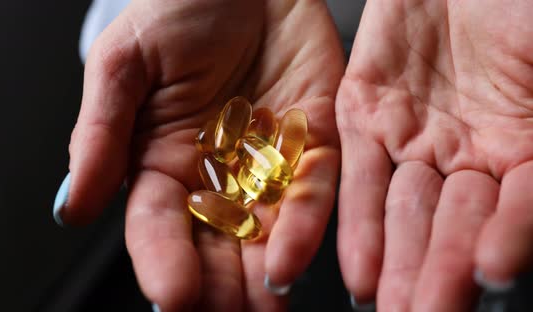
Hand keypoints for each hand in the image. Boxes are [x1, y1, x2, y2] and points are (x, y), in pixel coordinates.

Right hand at [57, 0, 343, 310]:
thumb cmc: (176, 9)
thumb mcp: (125, 64)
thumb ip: (99, 133)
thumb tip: (70, 208)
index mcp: (160, 161)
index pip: (157, 224)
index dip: (161, 259)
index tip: (169, 295)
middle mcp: (215, 173)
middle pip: (214, 243)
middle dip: (217, 285)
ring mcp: (267, 163)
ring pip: (265, 231)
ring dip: (263, 274)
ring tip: (262, 308)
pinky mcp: (314, 142)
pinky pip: (312, 190)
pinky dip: (304, 224)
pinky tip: (290, 258)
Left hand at [336, 0, 532, 309]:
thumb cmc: (516, 6)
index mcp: (527, 148)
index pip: (518, 211)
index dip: (508, 240)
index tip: (493, 276)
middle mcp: (470, 156)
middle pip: (456, 226)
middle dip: (442, 273)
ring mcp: (415, 139)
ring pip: (406, 212)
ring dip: (398, 262)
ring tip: (389, 306)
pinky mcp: (363, 117)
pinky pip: (358, 177)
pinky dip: (359, 223)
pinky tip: (357, 271)